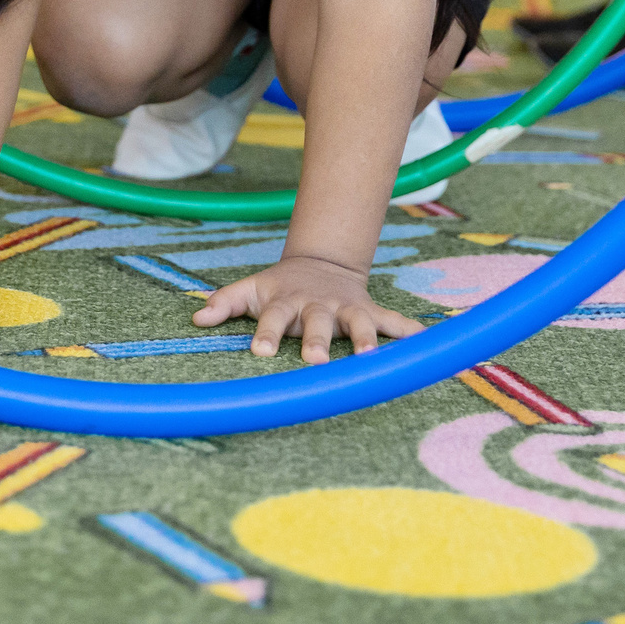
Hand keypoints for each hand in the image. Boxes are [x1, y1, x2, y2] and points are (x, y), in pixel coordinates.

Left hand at [193, 254, 422, 362]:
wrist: (322, 263)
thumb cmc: (279, 287)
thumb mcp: (250, 289)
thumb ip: (225, 302)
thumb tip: (197, 318)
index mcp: (285, 302)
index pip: (271, 318)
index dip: (265, 334)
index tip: (257, 352)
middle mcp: (317, 307)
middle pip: (316, 324)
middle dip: (316, 341)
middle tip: (314, 361)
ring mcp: (346, 310)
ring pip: (358, 325)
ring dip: (365, 339)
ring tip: (368, 356)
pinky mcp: (370, 313)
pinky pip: (394, 322)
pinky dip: (411, 331)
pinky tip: (427, 342)